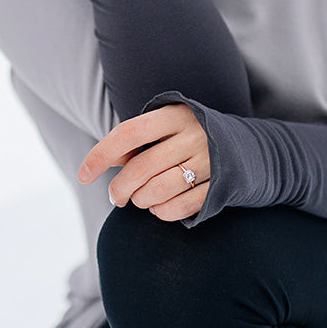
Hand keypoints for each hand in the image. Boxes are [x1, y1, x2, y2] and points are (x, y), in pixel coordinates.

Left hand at [78, 104, 209, 221]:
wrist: (244, 146)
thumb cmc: (187, 135)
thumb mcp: (165, 126)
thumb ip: (136, 140)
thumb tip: (106, 160)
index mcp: (175, 114)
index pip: (129, 133)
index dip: (101, 154)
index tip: (83, 175)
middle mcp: (193, 136)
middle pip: (141, 168)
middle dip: (119, 188)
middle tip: (115, 197)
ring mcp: (208, 161)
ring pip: (158, 191)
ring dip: (140, 200)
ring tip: (139, 198)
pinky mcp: (218, 186)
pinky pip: (179, 208)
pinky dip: (161, 212)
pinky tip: (158, 207)